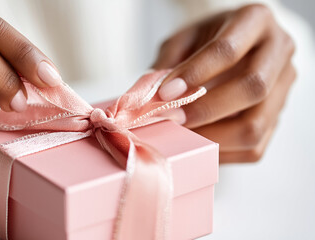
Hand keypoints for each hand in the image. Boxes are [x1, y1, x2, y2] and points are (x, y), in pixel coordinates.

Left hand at [153, 4, 295, 162]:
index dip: (195, 74)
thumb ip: (169, 64)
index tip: (166, 93)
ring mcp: (283, 88)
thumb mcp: (183, 39)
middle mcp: (278, 51)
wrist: (233, 45)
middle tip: (173, 118)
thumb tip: (152, 100)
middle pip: (252, 88)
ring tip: (181, 136)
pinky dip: (221, 152)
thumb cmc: (205, 40)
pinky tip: (196, 145)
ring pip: (255, 125)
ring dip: (212, 137)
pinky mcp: (277, 118)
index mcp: (255, 20)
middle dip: (206, 109)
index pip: (228, 50)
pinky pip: (253, 147)